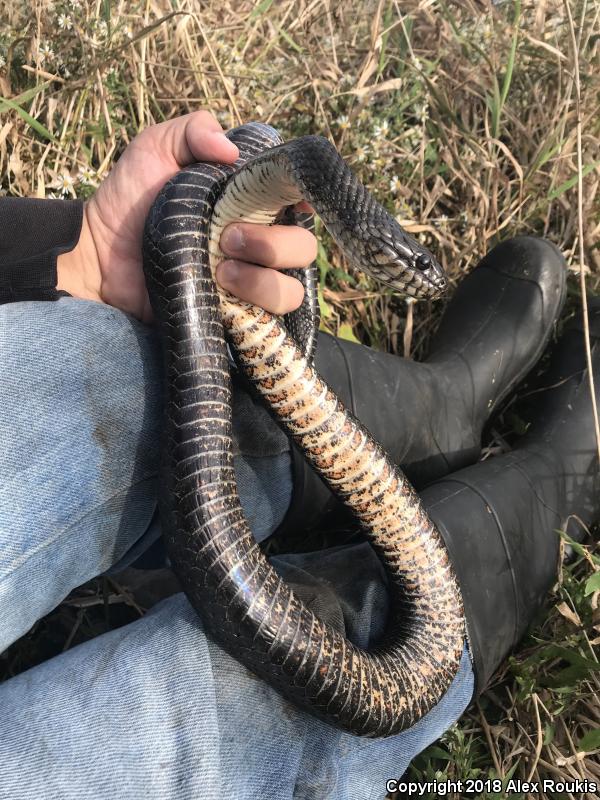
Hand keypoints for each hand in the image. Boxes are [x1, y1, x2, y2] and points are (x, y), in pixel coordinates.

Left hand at [57, 111, 315, 322]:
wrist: (98, 257)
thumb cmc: (129, 200)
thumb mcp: (156, 148)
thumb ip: (194, 130)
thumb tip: (231, 151)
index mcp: (251, 205)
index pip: (300, 202)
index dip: (303, 199)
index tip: (288, 200)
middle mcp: (259, 244)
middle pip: (304, 248)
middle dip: (274, 244)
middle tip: (228, 238)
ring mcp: (249, 285)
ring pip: (292, 289)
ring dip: (264, 279)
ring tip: (221, 271)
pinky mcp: (235, 318)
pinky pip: (270, 321)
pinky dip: (254, 307)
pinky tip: (220, 294)